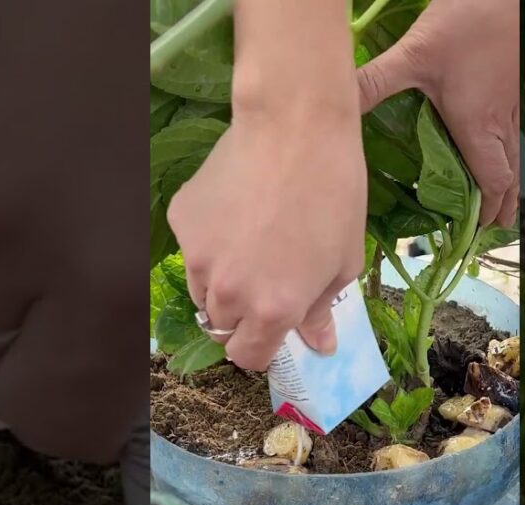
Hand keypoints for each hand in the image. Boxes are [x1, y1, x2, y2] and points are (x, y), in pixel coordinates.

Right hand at [167, 0, 366, 370]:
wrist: (295, 127)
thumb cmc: (335, 194)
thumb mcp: (343, 261)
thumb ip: (321, 310)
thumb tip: (318, 346)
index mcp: (272, 310)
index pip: (247, 356)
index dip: (261, 346)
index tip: (272, 327)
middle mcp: (229, 292)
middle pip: (221, 326)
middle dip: (242, 313)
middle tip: (267, 275)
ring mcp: (197, 256)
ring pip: (202, 290)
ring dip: (222, 280)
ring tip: (252, 240)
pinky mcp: (181, 221)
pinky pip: (192, 246)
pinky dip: (210, 239)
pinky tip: (238, 207)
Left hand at [357, 0, 519, 227]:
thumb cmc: (460, 26)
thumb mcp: (412, 57)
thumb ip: (375, 83)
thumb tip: (337, 103)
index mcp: (478, 127)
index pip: (491, 182)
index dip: (486, 211)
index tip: (473, 233)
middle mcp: (499, 124)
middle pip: (510, 177)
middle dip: (500, 205)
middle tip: (488, 229)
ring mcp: (509, 109)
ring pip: (515, 158)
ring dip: (506, 183)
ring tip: (496, 205)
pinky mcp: (510, 92)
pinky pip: (512, 138)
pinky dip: (505, 158)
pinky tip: (490, 156)